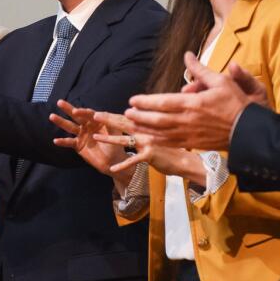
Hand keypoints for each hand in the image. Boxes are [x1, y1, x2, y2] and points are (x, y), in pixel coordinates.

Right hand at [50, 100, 127, 175]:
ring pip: (70, 127)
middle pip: (76, 116)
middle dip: (68, 109)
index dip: (82, 112)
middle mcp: (87, 125)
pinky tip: (55, 140)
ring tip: (52, 116)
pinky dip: (62, 142)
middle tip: (59, 102)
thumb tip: (98, 113)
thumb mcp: (116, 130)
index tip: (76, 111)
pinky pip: (69, 142)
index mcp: (96, 120)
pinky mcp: (78, 145)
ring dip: (61, 122)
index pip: (88, 114)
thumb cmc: (116, 143)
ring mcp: (81, 134)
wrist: (114, 159)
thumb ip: (109, 121)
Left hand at [89, 111, 204, 183]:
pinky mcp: (150, 155)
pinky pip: (133, 160)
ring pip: (125, 140)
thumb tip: (137, 126)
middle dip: (108, 119)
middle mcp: (147, 131)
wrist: (185, 161)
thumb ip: (147, 130)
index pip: (128, 118)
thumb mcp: (159, 137)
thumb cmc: (171, 150)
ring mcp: (148, 142)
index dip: (114, 114)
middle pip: (124, 123)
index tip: (102, 112)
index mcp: (148, 126)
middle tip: (94, 115)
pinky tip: (112, 168)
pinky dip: (122, 165)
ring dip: (109, 138)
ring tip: (96, 137)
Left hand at [125, 53, 259, 149]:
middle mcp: (189, 120)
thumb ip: (200, 70)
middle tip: (127, 112)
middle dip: (140, 116)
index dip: (146, 102)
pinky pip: (170, 142)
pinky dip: (156, 140)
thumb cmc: (236, 104)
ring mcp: (190, 134)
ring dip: (144, 129)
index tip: (133, 100)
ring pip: (161, 133)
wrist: (248, 130)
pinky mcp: (193, 144)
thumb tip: (187, 55)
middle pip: (158, 120)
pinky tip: (147, 138)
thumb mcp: (220, 81)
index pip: (164, 102)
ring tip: (131, 125)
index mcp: (194, 104)